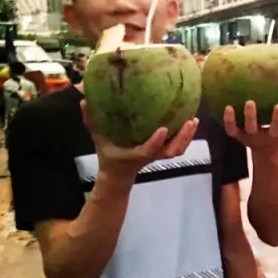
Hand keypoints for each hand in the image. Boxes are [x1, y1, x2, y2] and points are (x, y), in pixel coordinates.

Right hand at [81, 100, 197, 184]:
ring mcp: (158, 155)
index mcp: (135, 155)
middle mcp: (150, 156)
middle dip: (182, 138)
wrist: (117, 176)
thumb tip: (84, 100)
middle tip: (190, 120)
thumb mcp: (98, 139)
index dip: (156, 142)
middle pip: (172, 151)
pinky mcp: (162, 153)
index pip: (148, 151)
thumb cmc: (108, 156)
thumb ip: (92, 121)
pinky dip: (185, 137)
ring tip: (194, 119)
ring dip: (187, 137)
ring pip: (178, 150)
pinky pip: (178, 147)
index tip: (164, 129)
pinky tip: (190, 121)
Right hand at [223, 100, 277, 156]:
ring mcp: (271, 137)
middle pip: (251, 128)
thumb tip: (231, 81)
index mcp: (244, 135)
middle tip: (250, 102)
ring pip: (273, 129)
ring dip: (276, 118)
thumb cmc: (253, 133)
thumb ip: (237, 114)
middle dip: (250, 117)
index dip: (229, 120)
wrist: (269, 154)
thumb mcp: (242, 127)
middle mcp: (256, 137)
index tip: (228, 107)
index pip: (232, 129)